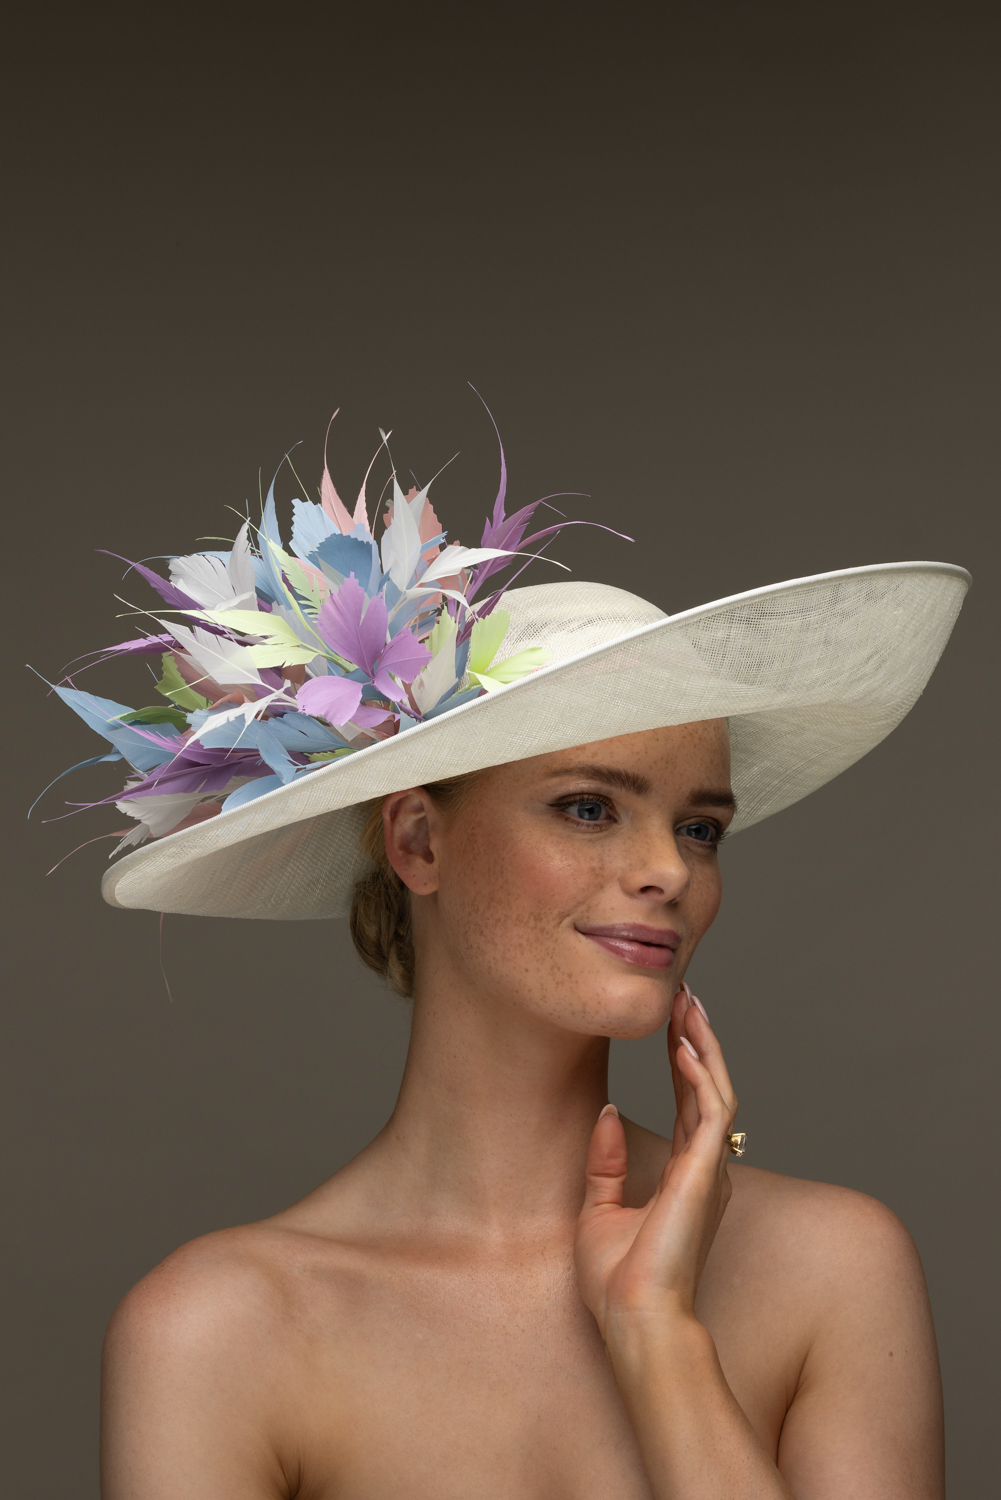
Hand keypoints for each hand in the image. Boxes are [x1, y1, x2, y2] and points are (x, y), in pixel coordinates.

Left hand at [574, 985, 738, 1343]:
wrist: (632, 1319)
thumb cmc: (617, 1282)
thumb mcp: (597, 1211)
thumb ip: (604, 1163)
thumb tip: (605, 1113)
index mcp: (685, 1177)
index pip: (687, 1103)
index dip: (682, 1060)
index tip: (671, 1021)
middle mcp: (705, 1169)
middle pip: (707, 1087)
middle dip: (697, 1039)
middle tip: (685, 996)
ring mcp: (709, 1171)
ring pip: (717, 1090)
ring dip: (703, 1046)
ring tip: (688, 1004)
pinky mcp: (706, 1174)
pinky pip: (712, 1112)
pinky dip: (700, 1075)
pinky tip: (683, 1046)